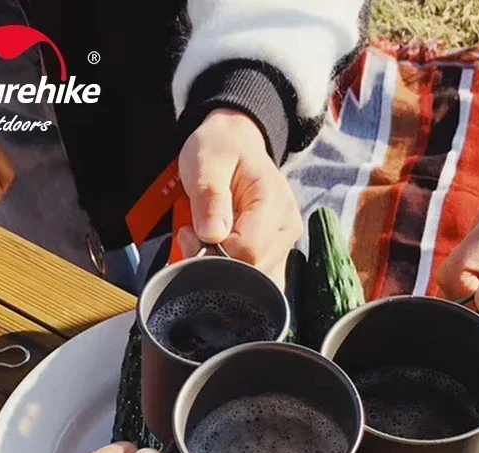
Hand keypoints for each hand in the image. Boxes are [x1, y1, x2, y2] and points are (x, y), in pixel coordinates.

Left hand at [177, 109, 302, 283]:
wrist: (235, 144)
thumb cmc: (220, 150)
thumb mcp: (206, 162)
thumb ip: (209, 197)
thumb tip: (212, 235)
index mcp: (273, 202)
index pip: (248, 251)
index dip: (215, 252)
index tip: (191, 233)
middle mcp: (286, 228)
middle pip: (253, 271)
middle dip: (216, 263)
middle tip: (192, 235)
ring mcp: (284, 244)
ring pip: (255, 282)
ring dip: (223, 270)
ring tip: (205, 239)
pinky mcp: (276, 255)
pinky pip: (255, 281)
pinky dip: (232, 274)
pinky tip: (217, 251)